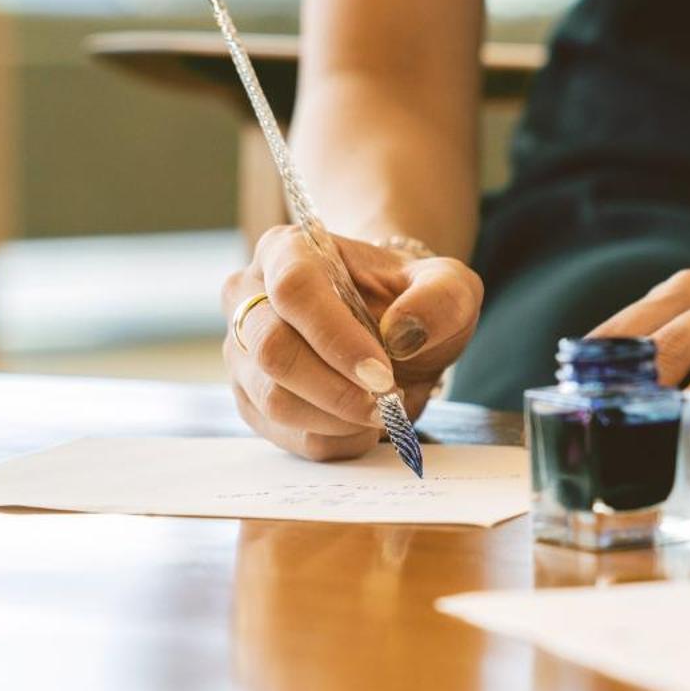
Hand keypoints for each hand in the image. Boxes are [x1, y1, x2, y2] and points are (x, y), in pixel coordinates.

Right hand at [223, 227, 482, 460]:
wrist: (390, 329)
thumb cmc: (409, 299)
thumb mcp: (448, 286)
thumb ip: (440, 299)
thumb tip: (402, 333)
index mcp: (287, 250)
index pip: (294, 289)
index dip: (336, 338)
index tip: (382, 373)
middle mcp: (248, 297)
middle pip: (272, 351)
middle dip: (336, 389)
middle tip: (387, 403)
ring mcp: (242, 351)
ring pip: (273, 400)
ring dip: (338, 419)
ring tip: (380, 411)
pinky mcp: (249, 399)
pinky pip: (284, 435)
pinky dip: (334, 440)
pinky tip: (363, 425)